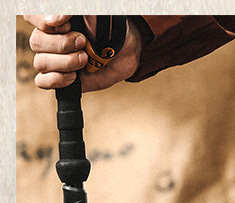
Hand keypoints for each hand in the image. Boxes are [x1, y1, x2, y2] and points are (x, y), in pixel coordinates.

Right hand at [24, 14, 141, 90]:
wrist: (126, 51)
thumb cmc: (109, 27)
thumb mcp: (93, 12)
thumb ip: (71, 10)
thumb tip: (53, 20)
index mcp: (53, 20)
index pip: (30, 17)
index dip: (43, 22)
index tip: (67, 24)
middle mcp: (50, 38)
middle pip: (36, 42)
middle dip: (62, 45)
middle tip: (84, 43)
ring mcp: (54, 59)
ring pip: (40, 63)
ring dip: (64, 63)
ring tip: (84, 60)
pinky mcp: (61, 78)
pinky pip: (42, 82)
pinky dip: (56, 80)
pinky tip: (74, 77)